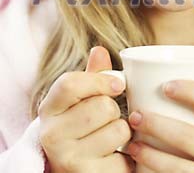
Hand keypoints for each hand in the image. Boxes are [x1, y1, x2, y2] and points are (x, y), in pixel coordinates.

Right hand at [39, 46, 134, 172]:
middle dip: (114, 110)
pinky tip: (114, 157)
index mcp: (49, 109)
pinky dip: (128, 156)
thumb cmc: (80, 127)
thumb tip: (99, 50)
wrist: (72, 172)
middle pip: (103, 106)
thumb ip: (92, 75)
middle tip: (106, 120)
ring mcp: (68, 159)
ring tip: (110, 139)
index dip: (101, 80)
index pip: (70, 83)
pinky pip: (125, 156)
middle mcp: (52, 135)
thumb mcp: (81, 100)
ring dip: (123, 132)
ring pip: (118, 129)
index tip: (118, 84)